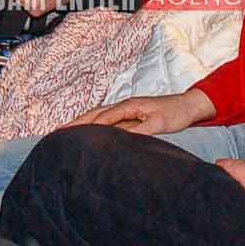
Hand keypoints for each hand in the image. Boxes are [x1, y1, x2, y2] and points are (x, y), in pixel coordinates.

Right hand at [67, 88, 214, 136]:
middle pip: (93, 114)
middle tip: (56, 133)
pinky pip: (106, 120)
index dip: (83, 127)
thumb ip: (139, 131)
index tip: (67, 135)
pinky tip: (88, 132)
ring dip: (81, 123)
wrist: (188, 105)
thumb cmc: (175, 113)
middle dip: (75, 123)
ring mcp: (126, 110)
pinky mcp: (130, 115)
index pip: (101, 118)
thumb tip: (121, 140)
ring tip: (65, 132)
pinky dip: (93, 125)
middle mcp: (123, 106)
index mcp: (127, 106)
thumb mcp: (158, 123)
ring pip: (98, 116)